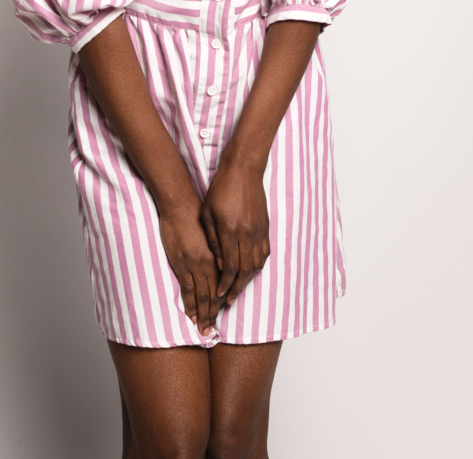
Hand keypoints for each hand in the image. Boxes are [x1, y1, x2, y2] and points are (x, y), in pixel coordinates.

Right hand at [159, 197, 220, 335]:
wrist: (181, 204)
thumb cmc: (197, 212)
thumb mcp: (213, 230)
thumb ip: (218, 247)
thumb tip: (222, 261)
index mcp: (219, 255)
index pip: (224, 284)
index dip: (224, 300)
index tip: (223, 312)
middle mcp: (210, 263)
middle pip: (214, 295)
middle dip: (213, 315)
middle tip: (212, 331)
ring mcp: (195, 265)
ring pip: (202, 296)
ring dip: (203, 315)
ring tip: (203, 330)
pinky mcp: (181, 264)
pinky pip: (187, 289)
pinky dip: (190, 304)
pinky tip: (191, 315)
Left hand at [200, 161, 270, 306]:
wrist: (244, 170)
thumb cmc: (220, 189)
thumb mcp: (207, 213)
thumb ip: (213, 240)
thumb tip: (219, 264)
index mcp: (230, 231)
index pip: (230, 267)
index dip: (226, 285)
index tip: (220, 296)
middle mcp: (247, 234)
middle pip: (245, 271)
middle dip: (237, 289)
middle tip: (229, 302)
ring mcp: (258, 231)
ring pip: (256, 264)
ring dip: (248, 280)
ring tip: (239, 290)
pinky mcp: (265, 227)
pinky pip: (264, 253)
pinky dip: (258, 266)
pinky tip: (251, 271)